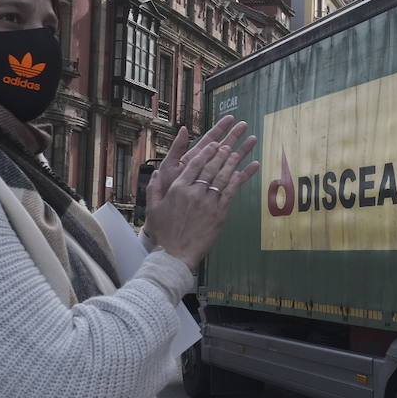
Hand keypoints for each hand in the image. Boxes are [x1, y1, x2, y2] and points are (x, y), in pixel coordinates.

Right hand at [146, 119, 258, 270]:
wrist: (175, 254)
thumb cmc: (163, 232)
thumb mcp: (153, 208)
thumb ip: (154, 188)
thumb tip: (156, 173)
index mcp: (178, 188)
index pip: (194, 164)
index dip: (206, 152)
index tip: (213, 144)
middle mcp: (194, 192)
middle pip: (210, 167)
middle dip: (221, 153)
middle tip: (229, 143)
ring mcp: (208, 202)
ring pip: (222, 177)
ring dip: (231, 162)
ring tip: (237, 151)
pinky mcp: (219, 213)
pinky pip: (230, 192)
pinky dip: (238, 180)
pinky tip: (243, 171)